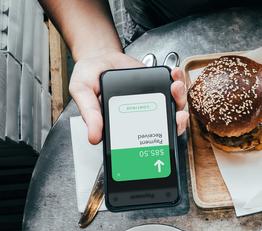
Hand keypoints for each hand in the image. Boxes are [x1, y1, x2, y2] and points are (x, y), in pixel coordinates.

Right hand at [68, 48, 188, 143]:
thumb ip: (89, 113)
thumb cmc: (89, 76)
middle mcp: (139, 115)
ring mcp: (149, 101)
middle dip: (175, 120)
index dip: (156, 142)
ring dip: (179, 98)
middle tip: (178, 113)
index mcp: (122, 123)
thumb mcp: (82, 93)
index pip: (141, 139)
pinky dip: (177, 80)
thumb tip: (94, 137)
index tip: (164, 135)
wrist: (98, 56)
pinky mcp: (155, 86)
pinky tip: (175, 74)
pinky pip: (170, 87)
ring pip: (171, 106)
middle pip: (163, 124)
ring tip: (176, 87)